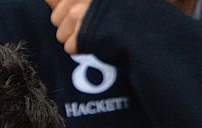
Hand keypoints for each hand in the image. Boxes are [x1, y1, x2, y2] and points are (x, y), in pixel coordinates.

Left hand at [47, 0, 195, 52]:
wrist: (145, 30)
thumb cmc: (127, 12)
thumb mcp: (98, 3)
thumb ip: (73, 0)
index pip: (58, 3)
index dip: (69, 12)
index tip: (84, 18)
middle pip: (56, 19)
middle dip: (70, 27)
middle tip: (92, 28)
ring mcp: (79, 14)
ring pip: (61, 35)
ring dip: (76, 39)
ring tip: (97, 35)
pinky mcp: (81, 33)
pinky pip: (70, 47)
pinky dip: (82, 50)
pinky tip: (97, 44)